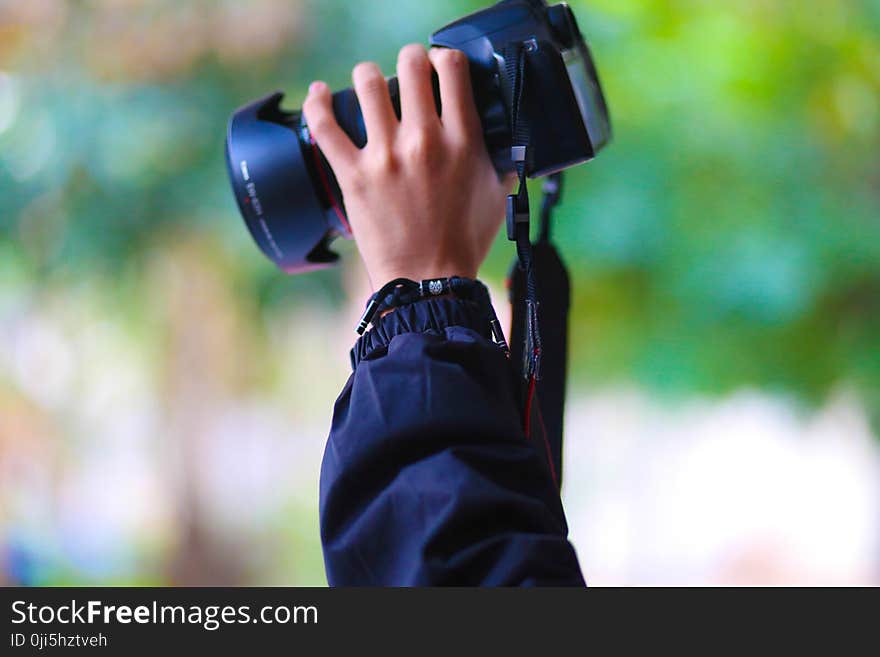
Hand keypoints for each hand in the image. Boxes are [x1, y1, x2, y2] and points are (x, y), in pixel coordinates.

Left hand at [302, 44, 512, 288]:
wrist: (429, 280)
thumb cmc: (463, 243)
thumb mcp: (496, 196)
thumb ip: (501, 160)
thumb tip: (507, 141)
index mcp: (462, 140)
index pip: (452, 69)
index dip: (444, 58)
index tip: (439, 66)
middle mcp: (424, 140)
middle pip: (410, 65)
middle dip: (409, 59)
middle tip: (407, 71)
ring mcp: (385, 156)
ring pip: (368, 83)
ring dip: (368, 76)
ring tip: (368, 82)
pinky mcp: (354, 174)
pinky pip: (325, 125)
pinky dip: (317, 103)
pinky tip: (319, 93)